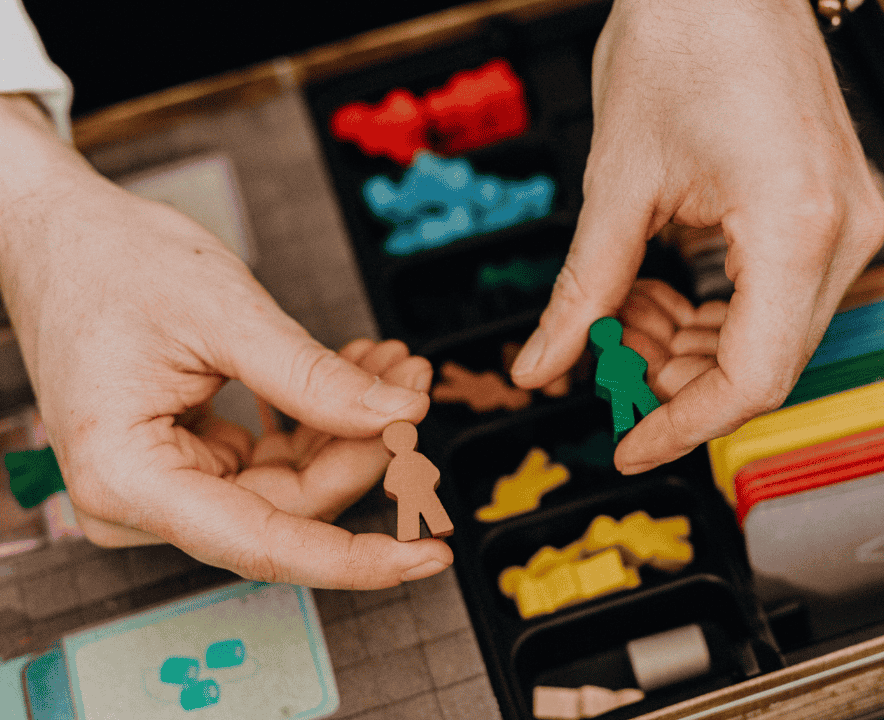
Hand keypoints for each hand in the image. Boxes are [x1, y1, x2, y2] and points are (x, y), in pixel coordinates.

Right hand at [0, 95, 448, 588]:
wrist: (59, 235)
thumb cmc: (111, 263)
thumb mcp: (226, 314)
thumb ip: (313, 378)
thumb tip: (400, 418)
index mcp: (127, 479)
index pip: (265, 545)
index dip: (358, 559)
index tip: (429, 554)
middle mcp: (140, 499)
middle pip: (291, 506)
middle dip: (365, 445)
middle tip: (415, 381)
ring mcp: (167, 481)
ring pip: (292, 480)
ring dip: (350, 424)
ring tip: (392, 363)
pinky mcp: (189, 458)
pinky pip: (274, 455)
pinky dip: (319, 414)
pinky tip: (355, 370)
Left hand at [510, 0, 883, 472]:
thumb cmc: (680, 40)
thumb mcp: (616, 181)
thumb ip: (583, 289)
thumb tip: (542, 366)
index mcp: (796, 225)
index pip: (753, 378)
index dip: (685, 425)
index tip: (628, 445)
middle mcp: (842, 229)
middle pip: (765, 363)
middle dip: (677, 378)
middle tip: (603, 353)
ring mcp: (848, 217)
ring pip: (772, 334)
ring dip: (692, 343)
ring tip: (620, 309)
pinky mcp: (833, 206)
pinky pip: (781, 294)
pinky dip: (718, 309)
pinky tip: (659, 286)